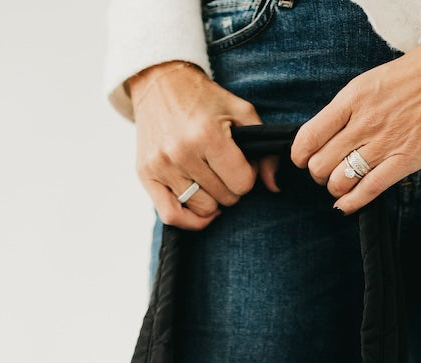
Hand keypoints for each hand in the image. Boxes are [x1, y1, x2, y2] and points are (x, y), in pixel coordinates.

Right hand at [126, 61, 279, 230]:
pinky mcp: (146, 175)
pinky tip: (200, 210)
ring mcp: (161, 166)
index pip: (242, 183)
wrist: (160, 84)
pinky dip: (190, 221)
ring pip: (202, 209)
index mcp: (207, 135)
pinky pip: (171, 216)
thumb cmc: (203, 99)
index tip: (241, 164)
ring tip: (210, 180)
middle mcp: (181, 153)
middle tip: (223, 169)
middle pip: (224, 199)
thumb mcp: (241, 112)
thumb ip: (263, 150)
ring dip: (212, 200)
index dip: (248, 176)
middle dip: (230, 187)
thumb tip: (274, 185)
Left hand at [290, 43, 420, 213]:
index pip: (308, 138)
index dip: (300, 155)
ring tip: (342, 183)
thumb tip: (322, 138)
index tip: (303, 159)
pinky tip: (345, 204)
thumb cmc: (411, 79)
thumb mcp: (367, 84)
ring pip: (339, 181)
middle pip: (320, 165)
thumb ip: (344, 111)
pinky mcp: (403, 161)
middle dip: (318, 174)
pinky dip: (350, 203)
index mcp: (351, 100)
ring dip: (335, 188)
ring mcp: (383, 144)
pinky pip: (366, 191)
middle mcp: (363, 123)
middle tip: (328, 170)